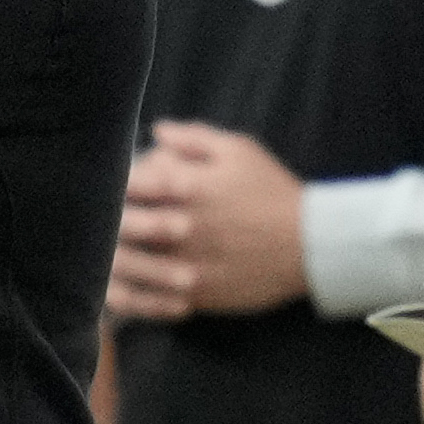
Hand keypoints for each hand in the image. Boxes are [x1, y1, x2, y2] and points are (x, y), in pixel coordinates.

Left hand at [108, 121, 306, 319]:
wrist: (314, 245)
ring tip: (121, 246)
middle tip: (110, 216)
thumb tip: (156, 130)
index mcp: (187, 188)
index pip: (127, 184)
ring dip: (122, 253)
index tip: (115, 184)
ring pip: (134, 262)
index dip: (116, 183)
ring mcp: (188, 264)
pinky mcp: (199, 293)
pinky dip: (141, 286)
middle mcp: (182, 228)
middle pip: (123, 224)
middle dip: (113, 218)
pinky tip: (140, 276)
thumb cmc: (274, 191)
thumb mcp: (239, 151)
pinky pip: (154, 293)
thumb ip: (193, 138)